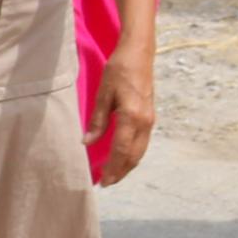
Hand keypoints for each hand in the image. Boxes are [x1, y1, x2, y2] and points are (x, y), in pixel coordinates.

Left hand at [91, 47, 156, 184]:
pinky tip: (122, 157)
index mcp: (132, 116)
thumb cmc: (118, 70)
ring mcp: (150, 120)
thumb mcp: (104, 94)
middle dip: (120, 172)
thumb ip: (98, 120)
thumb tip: (87, 142)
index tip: (103, 181)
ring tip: (113, 174)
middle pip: (134, 156)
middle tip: (106, 183)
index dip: (112, 168)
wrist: (139, 53)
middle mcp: (145, 122)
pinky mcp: (150, 117)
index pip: (121, 150)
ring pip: (140, 151)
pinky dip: (132, 154)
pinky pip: (142, 142)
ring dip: (127, 165)